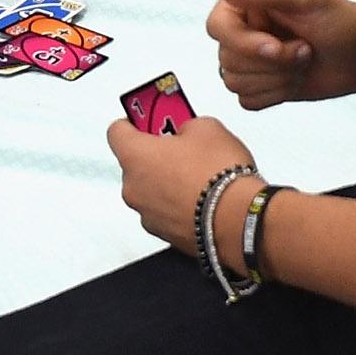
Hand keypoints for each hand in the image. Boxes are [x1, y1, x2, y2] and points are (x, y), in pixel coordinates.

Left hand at [103, 113, 256, 256]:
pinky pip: (165, 212)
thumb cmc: (219, 175)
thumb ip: (185, 125)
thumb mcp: (206, 127)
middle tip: (180, 146)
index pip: (116, 131)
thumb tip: (186, 133)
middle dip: (155, 154)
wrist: (239, 219)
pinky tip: (201, 198)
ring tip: (198, 175)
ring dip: (166, 181)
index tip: (149, 119)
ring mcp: (147, 214)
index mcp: (134, 155)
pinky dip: (177, 204)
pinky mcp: (164, 235)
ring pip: (150, 190)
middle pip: (135, 163)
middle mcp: (133, 188)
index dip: (133, 122)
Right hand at [207, 0, 355, 108]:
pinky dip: (275, 95)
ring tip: (303, 61)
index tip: (276, 45)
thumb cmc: (339, 20)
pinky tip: (296, 79)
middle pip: (227, 60)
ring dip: (277, 78)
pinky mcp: (258, 84)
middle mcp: (241, 29)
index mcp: (246, 2)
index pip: (217, 27)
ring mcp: (248, 58)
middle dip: (273, 63)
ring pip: (235, 83)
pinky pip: (247, 101)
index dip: (244, 43)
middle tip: (305, 50)